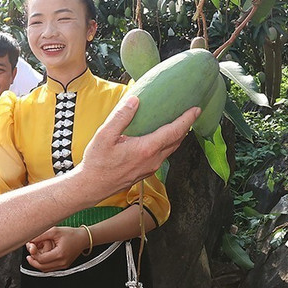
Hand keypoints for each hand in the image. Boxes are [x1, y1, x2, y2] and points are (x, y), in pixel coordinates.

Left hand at [25, 226, 86, 271]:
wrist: (83, 238)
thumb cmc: (71, 234)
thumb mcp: (55, 231)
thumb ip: (41, 236)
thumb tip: (30, 240)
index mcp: (60, 254)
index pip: (41, 260)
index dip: (33, 254)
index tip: (31, 247)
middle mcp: (62, 262)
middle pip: (42, 267)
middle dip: (33, 260)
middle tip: (29, 253)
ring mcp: (63, 265)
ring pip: (45, 269)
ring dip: (37, 263)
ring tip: (33, 255)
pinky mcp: (63, 266)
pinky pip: (50, 268)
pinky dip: (43, 264)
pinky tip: (41, 257)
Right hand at [81, 96, 197, 194]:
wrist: (91, 187)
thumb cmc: (97, 163)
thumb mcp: (104, 135)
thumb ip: (121, 117)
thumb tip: (134, 100)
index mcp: (146, 149)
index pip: (174, 131)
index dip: (187, 119)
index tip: (196, 109)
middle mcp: (153, 160)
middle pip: (177, 141)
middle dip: (186, 126)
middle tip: (191, 113)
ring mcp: (150, 167)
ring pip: (171, 149)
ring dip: (178, 136)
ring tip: (179, 123)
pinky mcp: (146, 171)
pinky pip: (163, 155)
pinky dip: (168, 144)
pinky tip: (161, 138)